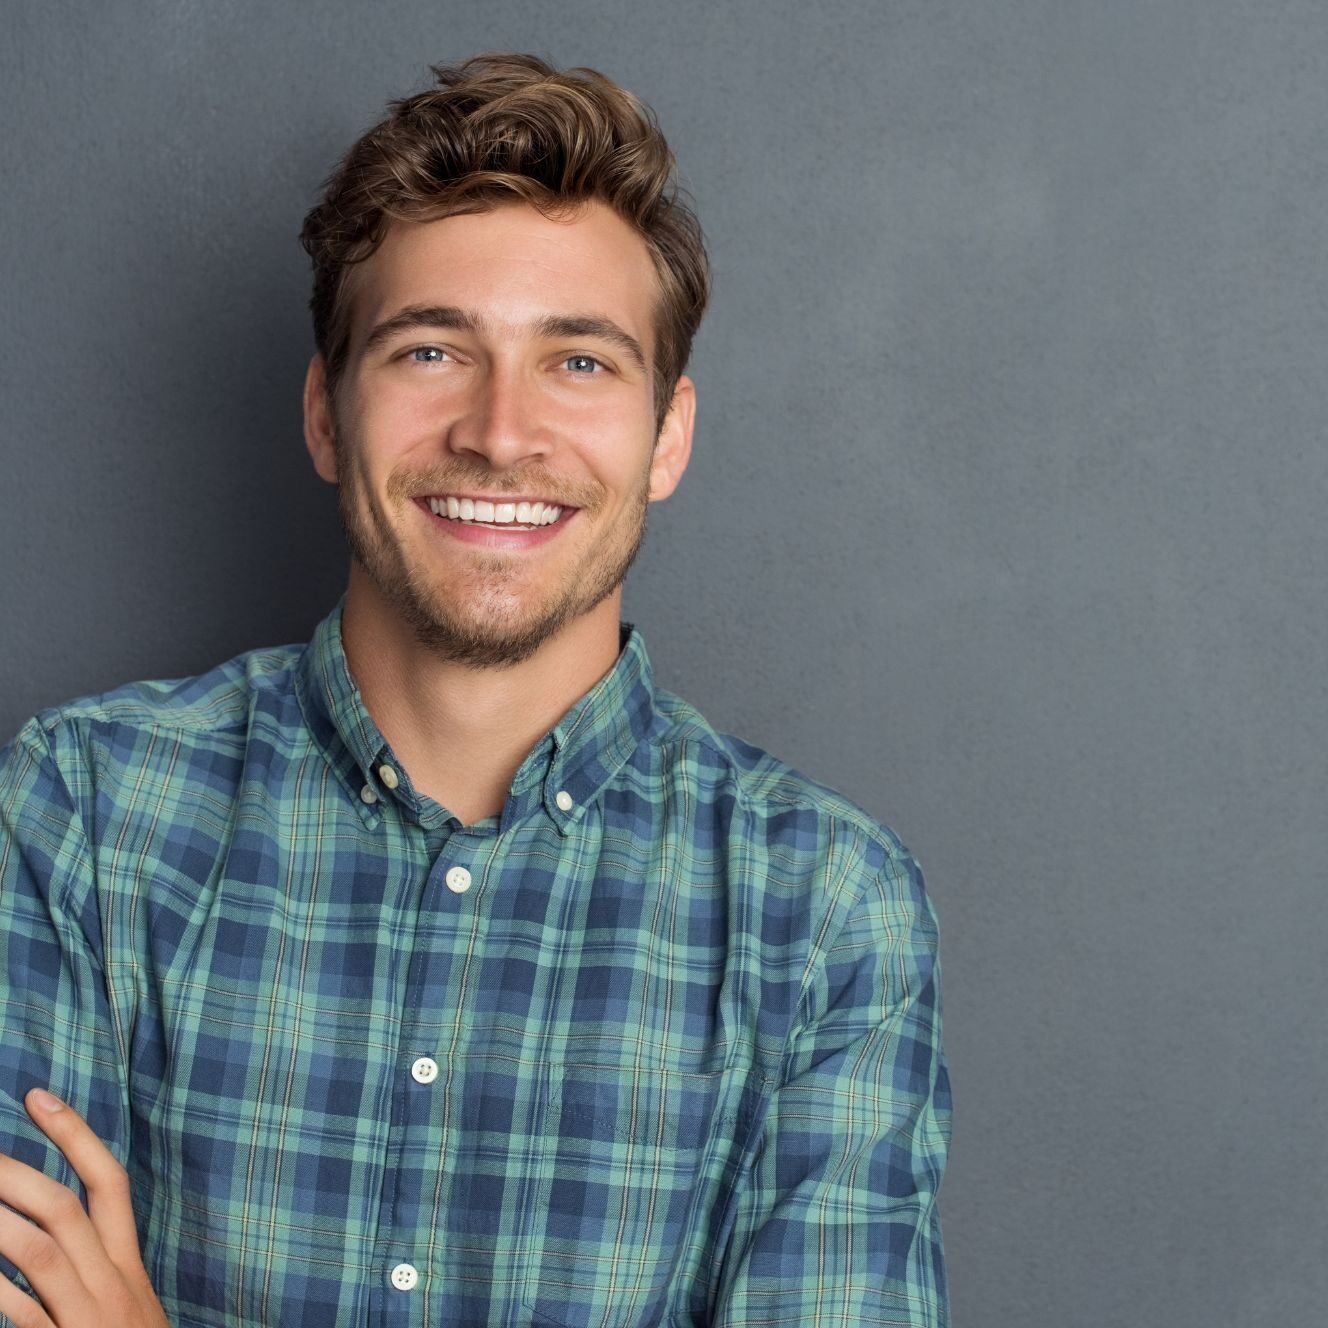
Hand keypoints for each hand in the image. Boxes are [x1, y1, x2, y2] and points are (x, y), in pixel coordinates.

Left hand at [0, 1089, 169, 1326]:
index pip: (108, 1181)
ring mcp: (90, 1316)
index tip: (36, 1096)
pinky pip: (22, 1315)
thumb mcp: (122, 1307)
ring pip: (40, 1251)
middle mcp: (111, 1281)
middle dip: (15, 1171)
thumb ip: (91, 1269)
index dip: (74, 1135)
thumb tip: (45, 1227)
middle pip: (65, 1208)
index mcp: (126, 1264)